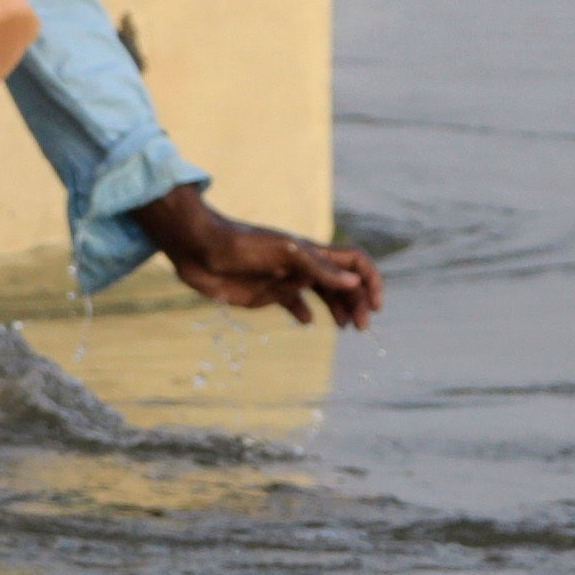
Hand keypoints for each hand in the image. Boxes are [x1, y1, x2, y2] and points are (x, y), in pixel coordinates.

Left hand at [135, 185, 380, 326]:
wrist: (199, 249)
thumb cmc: (240, 246)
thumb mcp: (284, 254)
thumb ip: (318, 268)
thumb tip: (354, 282)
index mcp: (312, 252)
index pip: (354, 261)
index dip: (370, 280)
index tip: (374, 306)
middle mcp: (304, 265)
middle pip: (342, 282)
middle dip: (356, 302)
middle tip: (360, 328)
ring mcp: (285, 279)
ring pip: (322, 294)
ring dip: (338, 309)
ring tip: (345, 327)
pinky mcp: (266, 293)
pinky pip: (293, 303)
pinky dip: (304, 313)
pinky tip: (307, 322)